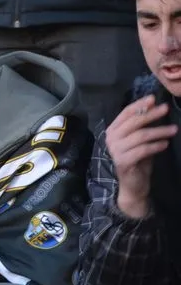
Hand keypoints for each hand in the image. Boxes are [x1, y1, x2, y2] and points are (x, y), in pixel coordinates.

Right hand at [106, 94, 177, 218]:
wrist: (132, 185)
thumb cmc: (137, 160)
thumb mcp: (139, 141)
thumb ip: (142, 128)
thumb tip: (155, 109)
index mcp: (113, 130)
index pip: (125, 113)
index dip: (140, 105)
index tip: (154, 99)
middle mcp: (111, 138)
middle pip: (133, 122)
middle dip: (151, 114)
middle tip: (166, 109)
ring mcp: (116, 150)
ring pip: (140, 135)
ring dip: (159, 131)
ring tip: (174, 129)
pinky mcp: (123, 161)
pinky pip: (143, 150)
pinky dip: (156, 146)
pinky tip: (165, 144)